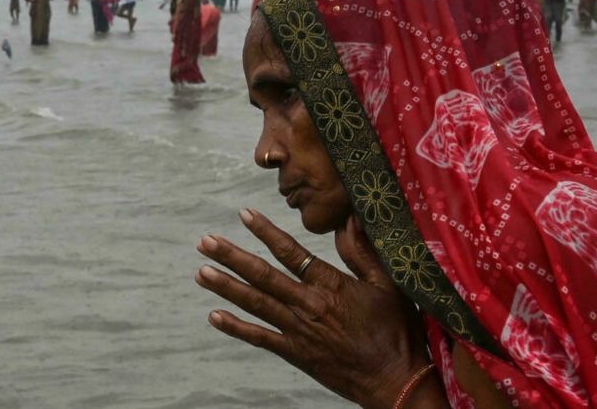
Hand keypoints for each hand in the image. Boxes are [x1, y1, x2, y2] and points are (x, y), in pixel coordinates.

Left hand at [196, 209, 438, 408]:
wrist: (395, 381)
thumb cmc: (396, 331)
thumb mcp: (388, 285)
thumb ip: (363, 252)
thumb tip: (350, 218)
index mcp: (329, 285)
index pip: (290, 251)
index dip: (265, 231)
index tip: (244, 214)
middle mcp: (307, 305)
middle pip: (262, 275)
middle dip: (231, 257)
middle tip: (205, 242)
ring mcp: (298, 330)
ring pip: (254, 303)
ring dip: (225, 286)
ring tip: (201, 272)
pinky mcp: (295, 353)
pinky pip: (259, 338)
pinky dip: (235, 327)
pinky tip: (213, 316)